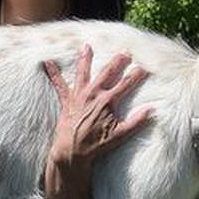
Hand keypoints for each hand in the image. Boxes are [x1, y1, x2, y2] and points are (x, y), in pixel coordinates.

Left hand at [42, 45, 153, 176]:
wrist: (71, 152)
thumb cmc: (96, 144)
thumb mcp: (119, 135)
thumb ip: (136, 122)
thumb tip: (152, 110)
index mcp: (107, 101)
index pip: (126, 83)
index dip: (136, 75)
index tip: (145, 67)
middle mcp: (92, 94)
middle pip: (107, 72)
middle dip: (117, 61)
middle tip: (126, 51)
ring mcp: (78, 96)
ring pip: (83, 73)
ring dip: (85, 58)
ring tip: (86, 46)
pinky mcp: (67, 101)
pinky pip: (59, 85)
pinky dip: (53, 74)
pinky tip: (46, 62)